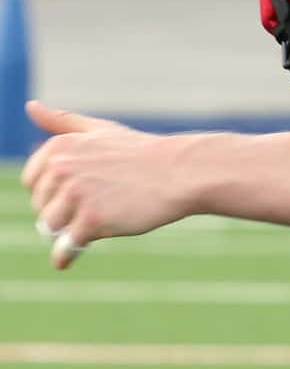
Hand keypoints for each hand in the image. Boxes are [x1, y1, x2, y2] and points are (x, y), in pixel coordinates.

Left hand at [21, 101, 198, 266]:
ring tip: (88, 231)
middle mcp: (61, 169)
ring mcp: (76, 196)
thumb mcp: (100, 131)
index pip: (32, 182)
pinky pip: (66, 245)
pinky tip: (63, 263)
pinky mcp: (92, 221)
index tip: (73, 199)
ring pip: (51, 227)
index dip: (51, 194)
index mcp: (59, 148)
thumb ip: (63, 122)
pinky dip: (63, 256)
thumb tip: (30, 106)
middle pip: (41, 206)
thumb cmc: (143, 153)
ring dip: (66, 233)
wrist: (181, 173)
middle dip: (60, 214)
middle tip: (90, 215)